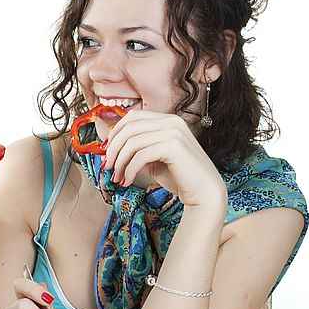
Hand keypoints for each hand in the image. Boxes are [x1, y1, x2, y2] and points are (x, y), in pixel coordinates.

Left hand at [102, 110, 226, 208]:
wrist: (203, 192)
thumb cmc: (177, 176)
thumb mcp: (151, 158)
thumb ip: (136, 148)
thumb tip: (108, 145)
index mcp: (167, 120)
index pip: (132, 117)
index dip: (115, 133)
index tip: (105, 152)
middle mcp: (171, 121)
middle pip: (129, 127)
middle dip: (113, 148)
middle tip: (106, 166)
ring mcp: (174, 132)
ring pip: (132, 142)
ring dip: (119, 161)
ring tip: (117, 177)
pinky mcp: (174, 146)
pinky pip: (140, 155)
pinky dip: (129, 169)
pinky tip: (127, 181)